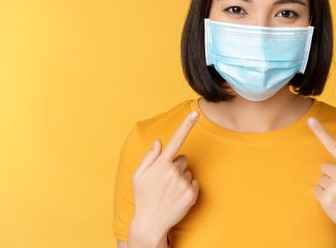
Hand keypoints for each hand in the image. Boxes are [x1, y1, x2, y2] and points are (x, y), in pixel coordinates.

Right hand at [130, 110, 200, 242]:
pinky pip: (194, 182)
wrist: (151, 223)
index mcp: (161, 164)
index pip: (176, 140)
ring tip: (169, 190)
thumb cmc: (143, 197)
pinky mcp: (192, 193)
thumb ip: (149, 157)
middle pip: (182, 159)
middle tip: (164, 180)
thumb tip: (159, 142)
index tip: (196, 112)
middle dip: (175, 165)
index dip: (186, 125)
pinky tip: (177, 196)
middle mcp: (174, 171)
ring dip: (181, 177)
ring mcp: (184, 182)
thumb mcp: (139, 176)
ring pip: (188, 171)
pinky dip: (187, 188)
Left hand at [307, 117, 335, 237]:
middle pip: (324, 166)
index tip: (310, 119)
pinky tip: (334, 201)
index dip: (321, 132)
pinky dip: (323, 195)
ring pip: (320, 178)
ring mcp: (334, 188)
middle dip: (331, 174)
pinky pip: (316, 190)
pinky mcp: (326, 200)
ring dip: (327, 185)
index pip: (333, 146)